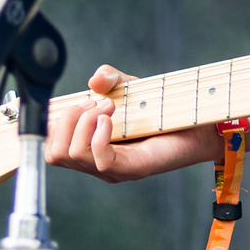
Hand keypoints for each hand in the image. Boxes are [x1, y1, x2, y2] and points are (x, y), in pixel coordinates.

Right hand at [44, 65, 220, 181]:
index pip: (51, 147)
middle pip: (54, 153)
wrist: (198, 123)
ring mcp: (113, 169)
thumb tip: (95, 79)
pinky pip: (101, 161)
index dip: (51, 123)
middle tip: (95, 102)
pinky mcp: (133, 168)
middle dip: (66, 119)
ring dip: (84, 122)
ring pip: (73, 155)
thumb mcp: (129, 87)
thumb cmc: (162, 109)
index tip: (76, 100)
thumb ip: (109, 79)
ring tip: (109, 106)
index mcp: (89, 147)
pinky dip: (99, 135)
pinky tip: (110, 119)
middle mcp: (96, 162)